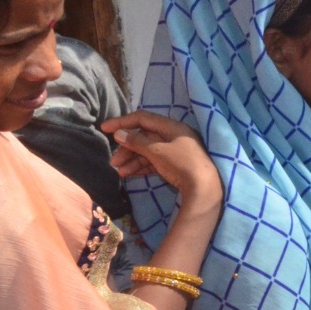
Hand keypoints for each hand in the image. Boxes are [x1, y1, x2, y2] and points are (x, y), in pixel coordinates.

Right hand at [103, 111, 219, 199]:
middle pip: (144, 137)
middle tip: (114, 161)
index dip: (123, 122)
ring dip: (132, 160)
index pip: (143, 119)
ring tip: (119, 172)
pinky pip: (154, 163)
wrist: (205, 190)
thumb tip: (119, 133)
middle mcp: (174, 137)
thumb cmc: (182, 164)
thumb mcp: (157, 151)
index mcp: (172, 127)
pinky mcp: (175, 166)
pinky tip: (129, 175)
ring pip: (148, 152)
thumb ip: (137, 142)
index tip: (105, 129)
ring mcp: (175, 152)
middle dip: (127, 148)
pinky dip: (142, 167)